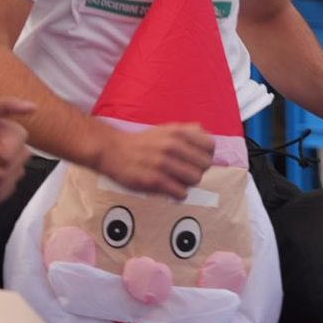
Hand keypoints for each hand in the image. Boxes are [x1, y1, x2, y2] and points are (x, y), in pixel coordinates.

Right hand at [95, 121, 214, 199]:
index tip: (196, 160)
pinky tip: (171, 190)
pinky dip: (179, 193)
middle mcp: (172, 146)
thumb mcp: (166, 129)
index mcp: (177, 132)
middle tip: (185, 172)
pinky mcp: (154, 180)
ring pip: (194, 179)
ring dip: (188, 183)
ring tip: (177, 181)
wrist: (112, 150)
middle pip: (205, 165)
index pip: (210, 146)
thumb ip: (188, 131)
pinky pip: (180, 192)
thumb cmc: (143, 142)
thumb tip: (208, 136)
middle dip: (197, 170)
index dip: (205, 155)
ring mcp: (163, 163)